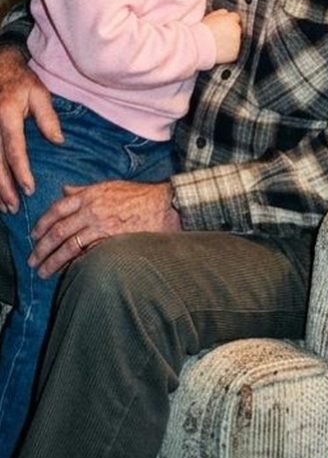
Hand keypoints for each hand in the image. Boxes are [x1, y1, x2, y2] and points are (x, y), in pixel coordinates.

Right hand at [0, 45, 62, 212]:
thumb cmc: (21, 81)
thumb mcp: (39, 93)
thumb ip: (48, 118)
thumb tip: (58, 141)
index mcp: (7, 113)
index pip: (14, 148)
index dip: (21, 171)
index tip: (29, 188)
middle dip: (4, 187)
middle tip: (15, 207)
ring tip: (5, 206)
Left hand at [28, 178, 179, 278]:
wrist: (164, 205)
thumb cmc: (139, 195)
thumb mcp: (110, 185)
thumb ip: (85, 190)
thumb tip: (64, 191)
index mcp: (90, 195)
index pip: (57, 210)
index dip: (42, 224)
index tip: (34, 236)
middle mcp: (92, 210)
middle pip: (58, 231)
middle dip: (42, 248)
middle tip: (33, 260)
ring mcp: (101, 226)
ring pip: (68, 246)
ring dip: (53, 260)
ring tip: (44, 271)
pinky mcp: (111, 240)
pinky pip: (87, 254)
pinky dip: (74, 264)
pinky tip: (67, 271)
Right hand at [204, 9, 241, 63]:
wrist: (198, 46)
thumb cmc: (201, 31)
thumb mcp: (209, 17)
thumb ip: (220, 13)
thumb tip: (225, 13)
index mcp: (230, 19)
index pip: (235, 17)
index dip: (228, 21)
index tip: (223, 25)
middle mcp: (236, 30)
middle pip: (236, 29)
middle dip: (230, 31)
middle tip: (218, 35)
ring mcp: (237, 42)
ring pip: (235, 40)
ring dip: (229, 41)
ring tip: (216, 43)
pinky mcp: (234, 53)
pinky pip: (233, 51)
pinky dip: (227, 51)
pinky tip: (218, 50)